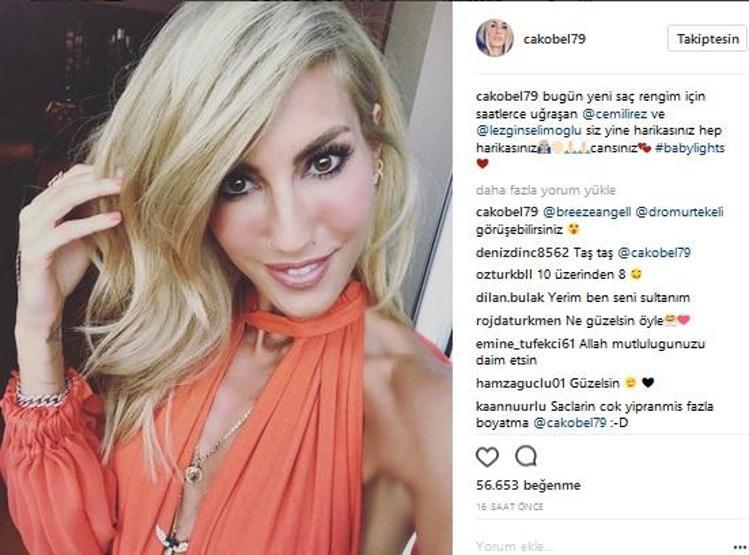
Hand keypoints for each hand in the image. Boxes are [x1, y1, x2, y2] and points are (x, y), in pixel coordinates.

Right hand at [16, 164, 122, 329]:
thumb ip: (96, 214)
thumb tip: (124, 191)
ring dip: (94, 192)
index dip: (95, 171)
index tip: (124, 169)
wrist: (46, 305)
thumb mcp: (85, 236)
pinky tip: (116, 219)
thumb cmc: (65, 268)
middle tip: (126, 176)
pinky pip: (66, 231)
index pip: (67, 178)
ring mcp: (29, 232)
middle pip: (66, 185)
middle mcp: (31, 214)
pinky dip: (92, 223)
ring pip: (62, 201)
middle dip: (98, 178)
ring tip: (122, 189)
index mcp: (40, 207)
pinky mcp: (34, 251)